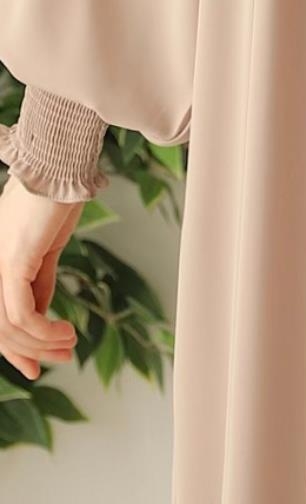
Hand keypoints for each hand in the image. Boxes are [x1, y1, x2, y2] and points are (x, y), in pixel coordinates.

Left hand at [0, 175, 81, 380]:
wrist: (60, 166)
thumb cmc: (57, 197)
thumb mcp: (46, 247)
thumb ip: (40, 278)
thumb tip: (43, 311)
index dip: (15, 349)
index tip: (37, 367)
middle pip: (0, 328)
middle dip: (30, 352)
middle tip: (61, 357)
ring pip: (9, 327)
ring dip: (42, 344)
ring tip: (69, 343)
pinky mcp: (11, 263)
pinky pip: (22, 314)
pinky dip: (44, 331)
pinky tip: (65, 331)